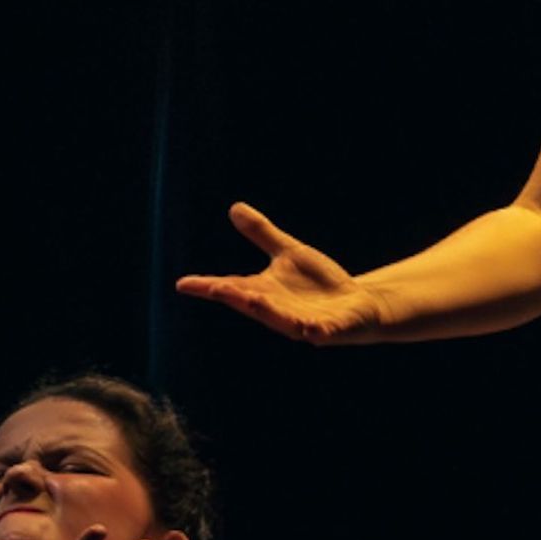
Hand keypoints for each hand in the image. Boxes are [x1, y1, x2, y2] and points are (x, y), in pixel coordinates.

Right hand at [173, 204, 385, 346]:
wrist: (357, 303)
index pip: (230, 289)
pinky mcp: (330, 329)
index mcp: (264, 292)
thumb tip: (234, 207)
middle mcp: (278, 310)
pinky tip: (311, 328)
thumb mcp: (288, 252)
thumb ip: (262, 234)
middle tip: (214, 288)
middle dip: (234, 296)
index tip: (183, 284)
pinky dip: (314, 330)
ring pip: (281, 320)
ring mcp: (303, 322)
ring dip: (267, 312)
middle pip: (251, 304)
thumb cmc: (319, 283)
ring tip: (253, 300)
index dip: (206, 287)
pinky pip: (320, 332)